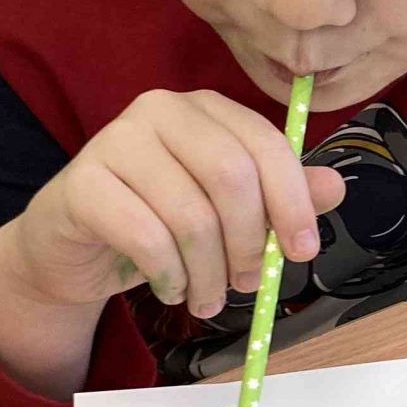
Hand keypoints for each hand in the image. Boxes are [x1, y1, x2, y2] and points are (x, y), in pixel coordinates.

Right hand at [0, 90, 344, 397]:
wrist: (72, 246)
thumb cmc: (158, 221)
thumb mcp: (226, 212)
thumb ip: (279, 195)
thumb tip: (334, 188)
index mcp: (205, 108)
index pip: (264, 144)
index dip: (292, 200)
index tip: (302, 250)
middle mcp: (160, 110)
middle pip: (230, 176)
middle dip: (248, 242)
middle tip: (247, 284)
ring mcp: (115, 141)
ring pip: (190, 215)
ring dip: (209, 273)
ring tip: (208, 298)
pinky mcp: (83, 183)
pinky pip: (146, 238)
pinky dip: (170, 276)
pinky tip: (171, 288)